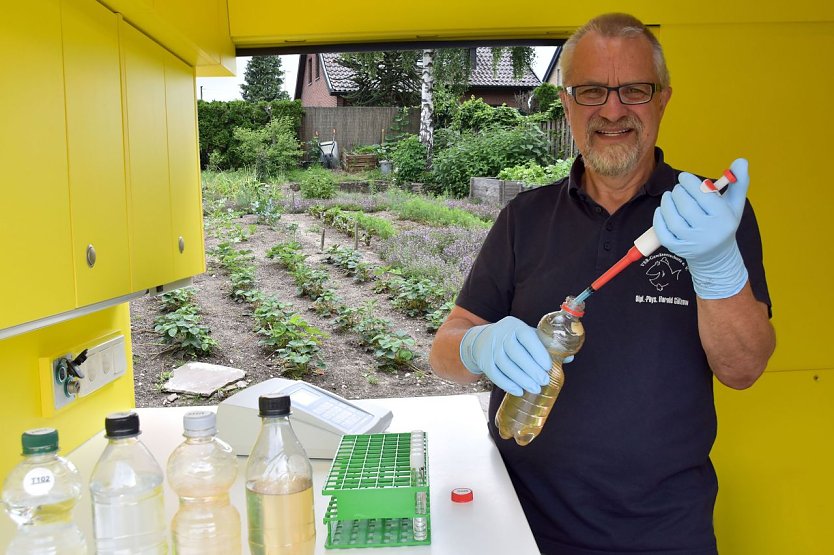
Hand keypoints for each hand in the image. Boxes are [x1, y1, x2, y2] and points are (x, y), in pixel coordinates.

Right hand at [459, 316, 551, 395]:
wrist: (482, 340)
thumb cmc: (513, 339)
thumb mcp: (527, 336)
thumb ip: (546, 345)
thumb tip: (569, 358)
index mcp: (515, 326)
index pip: (527, 337)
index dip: (538, 352)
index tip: (548, 367)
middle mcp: (501, 335)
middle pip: (516, 353)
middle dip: (531, 370)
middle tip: (544, 381)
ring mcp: (490, 348)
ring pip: (506, 365)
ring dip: (521, 379)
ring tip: (534, 389)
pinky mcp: (484, 361)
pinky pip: (495, 375)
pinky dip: (507, 384)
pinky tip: (519, 391)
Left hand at [653, 158, 749, 298]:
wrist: (717, 256)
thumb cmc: (723, 223)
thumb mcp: (735, 204)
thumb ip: (739, 181)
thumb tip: (741, 160)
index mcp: (724, 218)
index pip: (703, 195)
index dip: (690, 182)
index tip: (684, 177)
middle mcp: (709, 232)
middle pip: (686, 206)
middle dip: (678, 192)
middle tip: (678, 188)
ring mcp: (692, 243)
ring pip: (673, 219)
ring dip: (667, 203)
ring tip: (669, 196)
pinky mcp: (678, 249)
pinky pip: (663, 233)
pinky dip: (658, 219)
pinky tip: (661, 209)